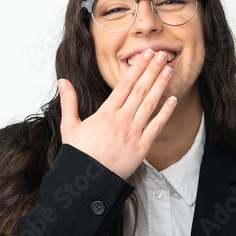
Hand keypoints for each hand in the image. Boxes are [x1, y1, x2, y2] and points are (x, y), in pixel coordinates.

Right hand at [57, 48, 177, 179]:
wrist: (86, 180)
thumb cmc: (78, 155)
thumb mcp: (69, 126)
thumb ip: (69, 101)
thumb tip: (62, 81)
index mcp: (105, 113)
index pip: (125, 84)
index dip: (137, 67)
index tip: (145, 55)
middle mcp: (121, 120)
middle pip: (140, 89)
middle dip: (152, 70)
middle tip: (162, 54)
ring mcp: (133, 133)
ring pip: (150, 104)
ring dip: (160, 86)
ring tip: (169, 70)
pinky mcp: (141, 147)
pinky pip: (156, 127)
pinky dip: (166, 113)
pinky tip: (173, 100)